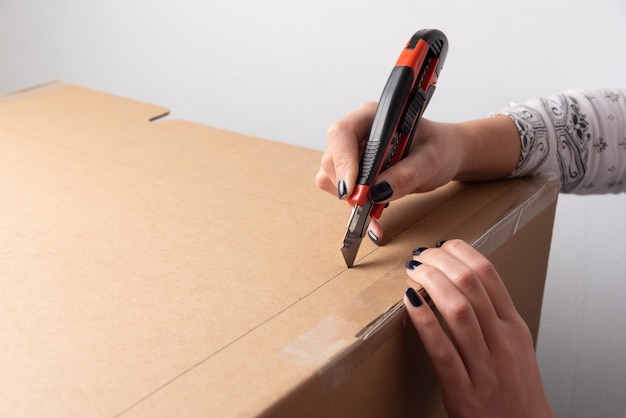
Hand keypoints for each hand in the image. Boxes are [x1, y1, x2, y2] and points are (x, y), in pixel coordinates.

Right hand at [315, 102, 465, 241]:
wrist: (443, 155)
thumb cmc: (439, 147)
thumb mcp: (432, 160)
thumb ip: (407, 174)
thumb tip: (379, 191)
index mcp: (374, 117)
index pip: (342, 133)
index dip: (342, 161)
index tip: (352, 188)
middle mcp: (357, 131)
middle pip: (332, 157)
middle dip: (346, 184)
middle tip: (367, 204)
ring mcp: (352, 152)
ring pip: (331, 176)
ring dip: (350, 197)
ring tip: (375, 209)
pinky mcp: (353, 171)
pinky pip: (342, 190)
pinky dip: (355, 206)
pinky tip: (373, 216)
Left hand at [403, 240, 553, 417]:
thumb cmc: (515, 389)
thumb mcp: (514, 346)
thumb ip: (492, 316)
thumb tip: (461, 282)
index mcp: (513, 327)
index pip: (489, 274)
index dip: (460, 252)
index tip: (441, 245)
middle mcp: (502, 341)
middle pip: (470, 284)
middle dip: (440, 261)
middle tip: (420, 255)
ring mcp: (485, 366)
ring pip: (458, 310)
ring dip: (431, 282)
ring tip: (413, 271)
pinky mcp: (464, 391)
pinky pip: (442, 350)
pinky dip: (424, 322)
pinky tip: (411, 303)